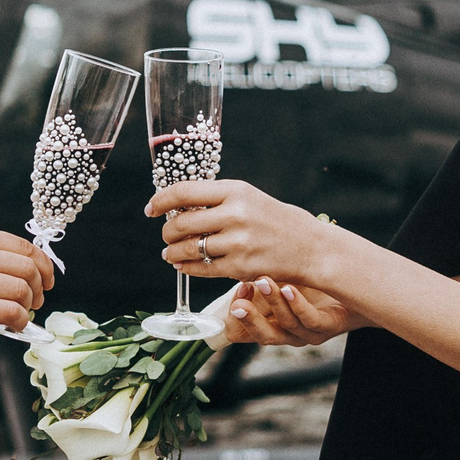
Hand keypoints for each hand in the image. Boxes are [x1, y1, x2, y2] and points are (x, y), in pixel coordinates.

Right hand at [0, 223, 52, 347]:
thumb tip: (24, 268)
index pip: (24, 246)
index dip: (44, 266)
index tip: (47, 280)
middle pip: (29, 267)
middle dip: (40, 287)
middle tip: (35, 302)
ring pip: (22, 289)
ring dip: (29, 306)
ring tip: (21, 315)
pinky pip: (10, 312)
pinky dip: (19, 321)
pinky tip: (12, 326)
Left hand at [146, 178, 343, 288]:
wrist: (308, 246)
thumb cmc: (273, 220)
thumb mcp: (247, 197)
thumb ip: (214, 200)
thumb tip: (175, 207)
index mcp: (235, 190)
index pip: (184, 192)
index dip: (161, 201)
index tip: (151, 208)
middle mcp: (235, 214)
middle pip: (181, 223)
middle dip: (167, 232)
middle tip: (166, 236)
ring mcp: (238, 242)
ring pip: (188, 249)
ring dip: (173, 253)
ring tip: (171, 253)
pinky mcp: (240, 267)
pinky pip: (202, 269)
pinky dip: (187, 268)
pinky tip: (183, 265)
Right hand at [225, 276, 364, 345]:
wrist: (355, 283)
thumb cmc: (313, 281)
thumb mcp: (282, 278)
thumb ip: (260, 278)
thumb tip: (232, 262)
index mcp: (274, 325)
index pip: (246, 332)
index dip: (237, 317)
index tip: (235, 291)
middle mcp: (289, 333)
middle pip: (264, 336)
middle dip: (249, 320)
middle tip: (238, 304)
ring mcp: (310, 332)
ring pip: (287, 325)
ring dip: (274, 303)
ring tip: (263, 282)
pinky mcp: (330, 326)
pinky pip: (311, 320)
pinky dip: (298, 305)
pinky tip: (289, 289)